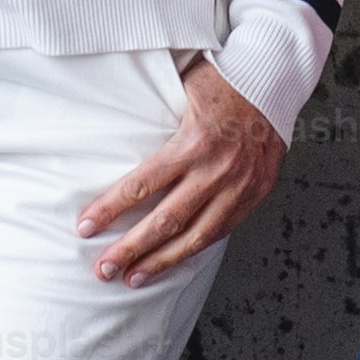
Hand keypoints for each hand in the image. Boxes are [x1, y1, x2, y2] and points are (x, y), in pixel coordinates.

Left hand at [77, 58, 281, 284]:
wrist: (273, 83)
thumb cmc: (221, 81)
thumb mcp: (180, 87)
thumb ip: (153, 112)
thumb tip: (112, 124)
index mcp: (193, 143)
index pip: (142, 185)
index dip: (111, 209)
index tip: (86, 226)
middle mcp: (215, 170)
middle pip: (164, 221)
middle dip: (130, 249)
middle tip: (104, 268)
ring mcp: (239, 187)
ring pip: (194, 237)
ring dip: (161, 261)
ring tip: (133, 278)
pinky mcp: (255, 194)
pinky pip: (221, 231)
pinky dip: (194, 249)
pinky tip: (173, 260)